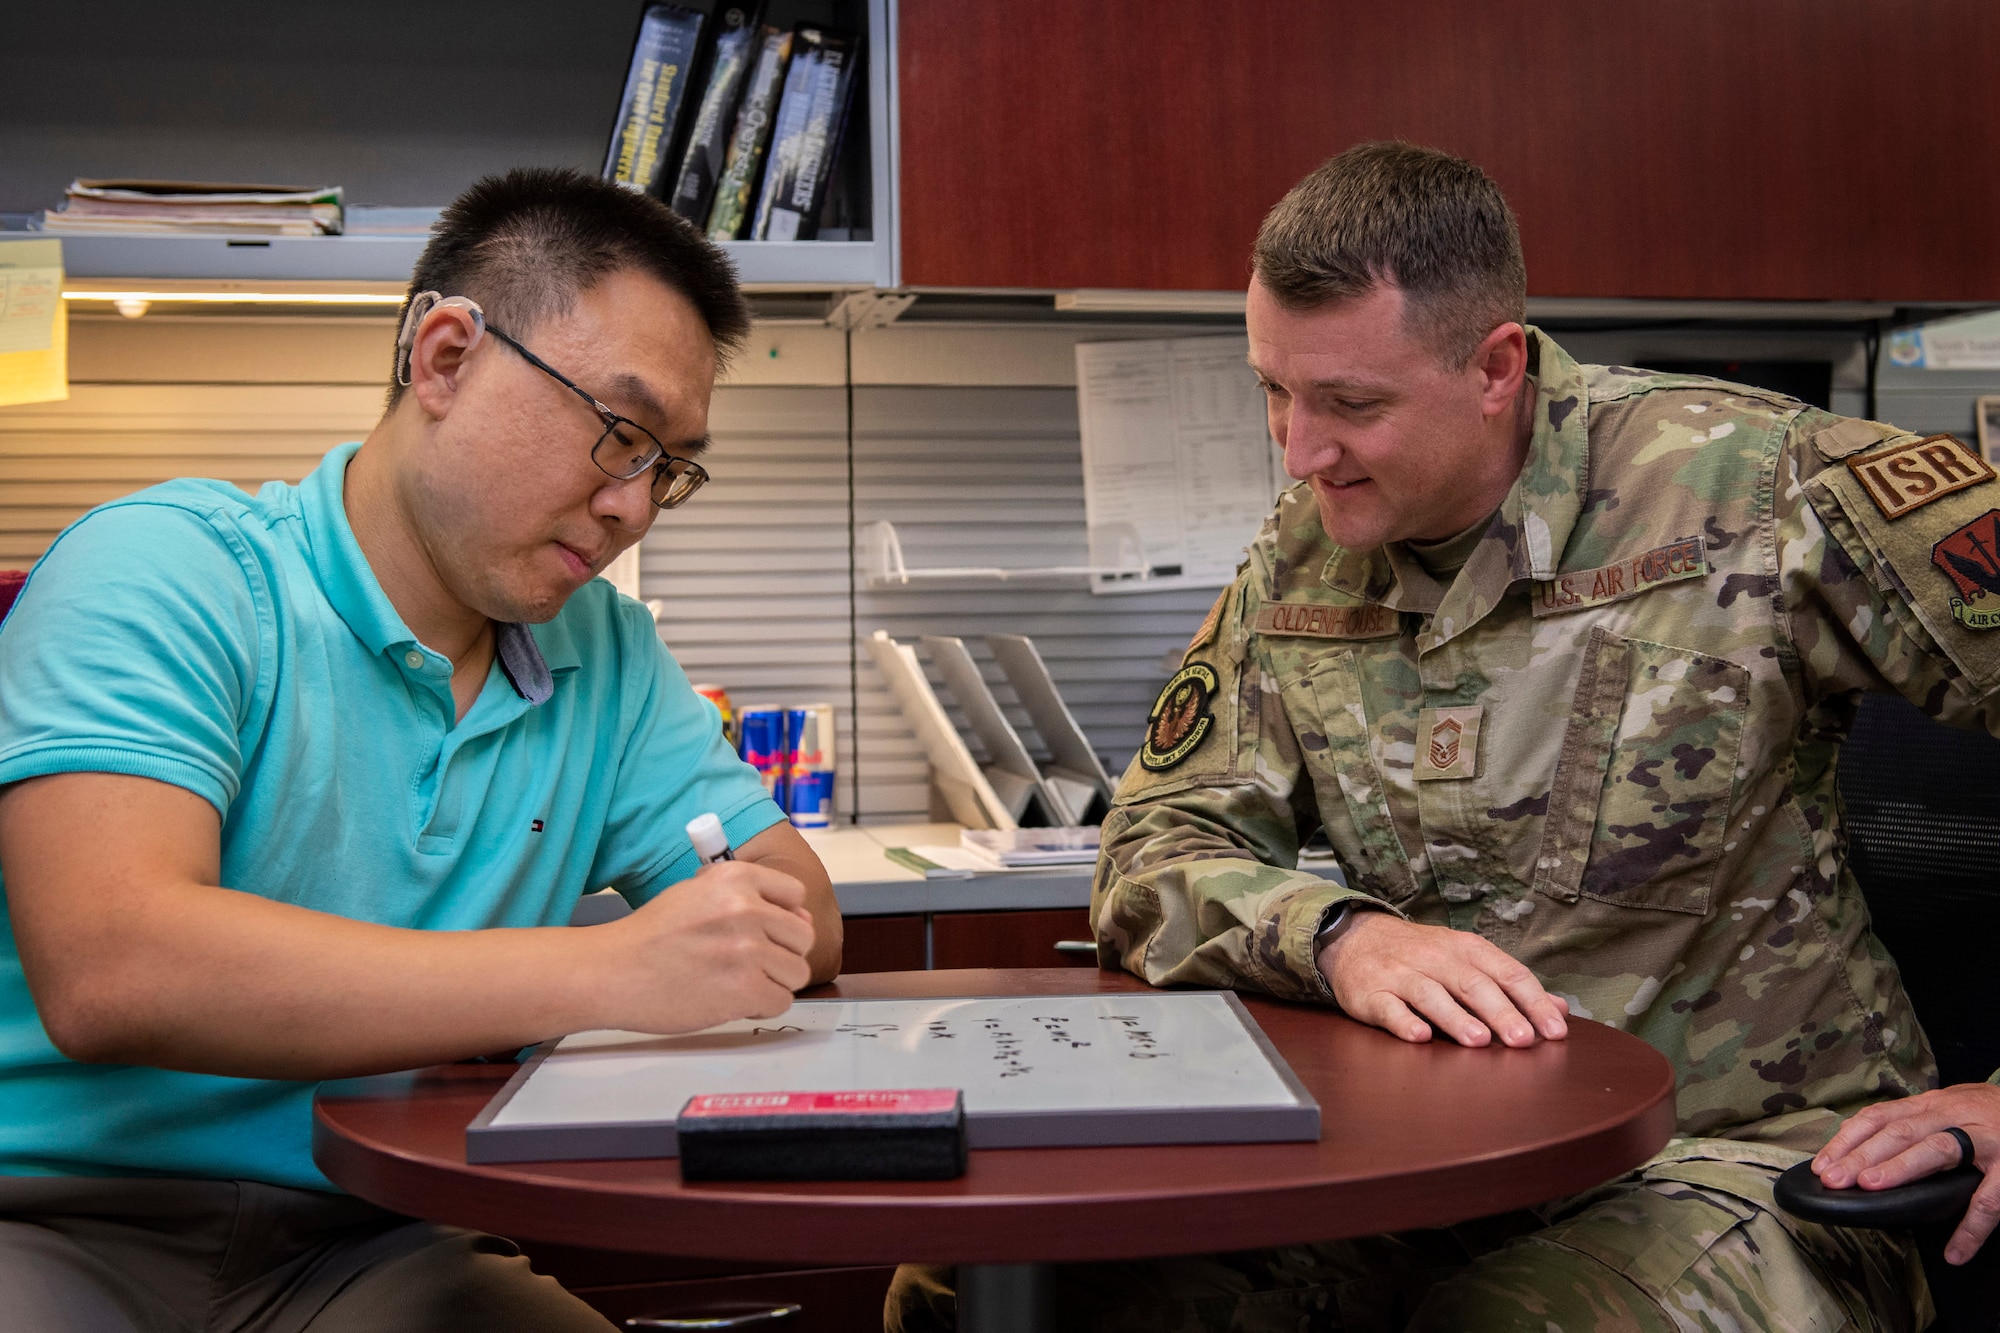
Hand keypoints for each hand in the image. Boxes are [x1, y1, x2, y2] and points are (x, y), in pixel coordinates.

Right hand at [599, 859, 816, 1033]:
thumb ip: (746, 897)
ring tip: (736, 982)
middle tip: (747, 964)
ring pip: (797, 972)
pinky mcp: (744, 989)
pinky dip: (760, 1007)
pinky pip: (781, 1001)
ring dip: (772, 982)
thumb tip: (799, 919)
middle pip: (802, 937)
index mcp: (736, 877)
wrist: (611, 972)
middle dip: (781, 954)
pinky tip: (731, 1000)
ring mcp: (748, 950)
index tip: (763, 932)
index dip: (782, 918)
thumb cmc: (651, 936)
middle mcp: (747, 908)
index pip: (796, 896)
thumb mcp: (696, 892)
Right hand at [1317, 911, 1567, 1047]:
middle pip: (1472, 983)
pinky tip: (1420, 1037)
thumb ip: (1510, 984)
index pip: (1506, 972)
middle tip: (1523, 1040)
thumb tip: (1559, 1009)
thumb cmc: (1419, 954)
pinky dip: (1404, 1022)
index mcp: (1465, 948)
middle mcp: (1435, 957)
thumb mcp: (1466, 959)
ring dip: (1456, 1018)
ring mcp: (1401, 974)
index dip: (1532, 1000)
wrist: (1353, 938)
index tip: (1555, 1029)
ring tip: (1479, 1041)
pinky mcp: (1371, 993)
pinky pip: (1389, 1008)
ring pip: (1431, 994)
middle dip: (1501, 1012)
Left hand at [1813, 1083, 1999, 1264]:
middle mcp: (1952, 1116)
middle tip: (1834, 1179)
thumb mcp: (1945, 1107)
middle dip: (1862, 1156)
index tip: (1822, 1164)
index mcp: (1930, 1105)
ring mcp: (1983, 1139)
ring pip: (1936, 1150)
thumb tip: (1861, 1144)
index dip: (1847, 1139)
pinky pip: (1989, 1199)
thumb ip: (1911, 1122)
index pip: (1879, 1117)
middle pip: (1899, 1132)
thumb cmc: (1986, 1112)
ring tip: (1871, 1189)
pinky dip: (1971, 1227)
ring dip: (1900, 1169)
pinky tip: (1955, 1251)